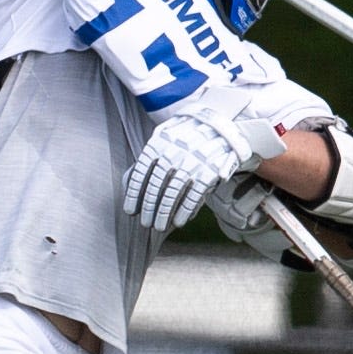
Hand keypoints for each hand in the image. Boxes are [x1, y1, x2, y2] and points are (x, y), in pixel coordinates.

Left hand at [124, 109, 276, 231]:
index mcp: (159, 142)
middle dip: (149, 207)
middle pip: (156, 185)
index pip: (142, 172)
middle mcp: (174, 151)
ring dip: (164, 212)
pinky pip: (194, 194)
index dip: (134, 194)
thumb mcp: (167, 134)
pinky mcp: (209, 170)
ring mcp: (192, 161)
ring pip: (173, 191)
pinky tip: (179, 222)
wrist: (222, 126)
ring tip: (158, 227)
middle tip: (145, 223)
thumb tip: (129, 180)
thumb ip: (150, 154)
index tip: (131, 211)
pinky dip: (185, 210)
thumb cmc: (188, 135)